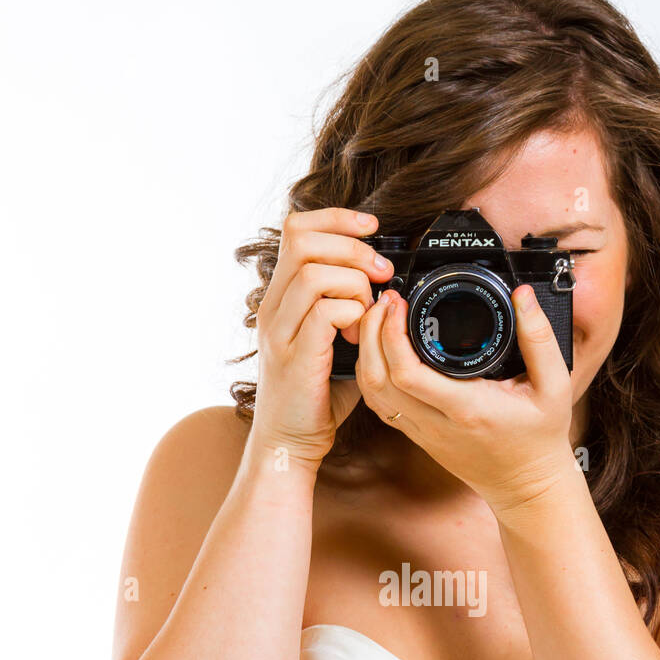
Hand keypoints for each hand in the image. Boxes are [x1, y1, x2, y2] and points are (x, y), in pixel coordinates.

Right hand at [248, 207, 393, 467]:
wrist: (290, 442)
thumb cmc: (316, 396)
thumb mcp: (333, 341)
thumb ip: (348, 309)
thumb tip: (385, 285)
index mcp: (281, 297)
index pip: (296, 228)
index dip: (337, 218)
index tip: (372, 227)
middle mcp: (273, 307)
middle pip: (303, 240)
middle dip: (353, 247)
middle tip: (381, 273)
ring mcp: (280, 331)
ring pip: (314, 273)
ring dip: (354, 284)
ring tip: (368, 311)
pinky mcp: (295, 356)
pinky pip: (325, 312)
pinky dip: (352, 315)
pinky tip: (359, 336)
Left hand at [355, 284, 577, 512]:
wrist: (526, 485)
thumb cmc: (540, 437)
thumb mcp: (554, 386)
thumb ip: (540, 338)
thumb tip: (523, 295)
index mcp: (467, 408)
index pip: (408, 374)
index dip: (391, 334)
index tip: (400, 303)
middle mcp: (436, 423)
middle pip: (378, 379)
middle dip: (372, 333)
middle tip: (385, 301)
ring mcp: (422, 432)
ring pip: (372, 392)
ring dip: (366, 352)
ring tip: (379, 318)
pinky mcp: (417, 435)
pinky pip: (380, 404)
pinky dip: (371, 373)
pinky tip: (380, 349)